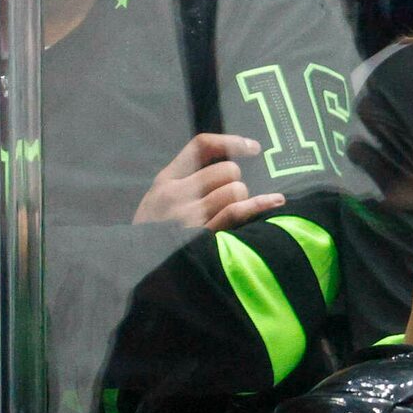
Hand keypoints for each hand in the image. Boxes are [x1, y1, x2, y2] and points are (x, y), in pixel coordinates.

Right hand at [137, 132, 285, 235]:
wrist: (138, 270)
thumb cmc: (153, 237)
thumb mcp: (158, 203)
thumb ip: (184, 183)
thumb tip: (227, 167)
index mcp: (165, 181)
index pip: (201, 147)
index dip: (231, 142)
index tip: (253, 148)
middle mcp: (176, 194)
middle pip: (226, 170)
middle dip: (235, 182)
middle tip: (228, 199)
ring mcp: (189, 216)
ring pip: (235, 190)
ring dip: (242, 200)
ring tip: (230, 213)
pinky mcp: (203, 236)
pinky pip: (237, 211)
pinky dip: (259, 205)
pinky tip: (275, 201)